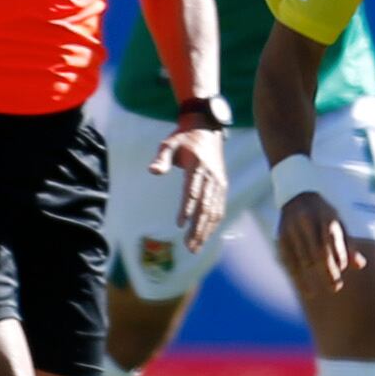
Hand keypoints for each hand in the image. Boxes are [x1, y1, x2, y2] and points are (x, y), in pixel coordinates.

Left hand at [149, 124, 226, 252]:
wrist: (206, 128)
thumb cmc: (184, 138)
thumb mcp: (169, 143)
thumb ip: (162, 157)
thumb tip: (153, 171)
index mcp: (198, 166)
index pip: (192, 191)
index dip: (187, 209)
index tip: (180, 225)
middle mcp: (212, 176)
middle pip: (205, 206)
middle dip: (198, 228)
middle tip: (190, 246)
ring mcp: (219, 182)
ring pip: (214, 210)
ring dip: (206, 230)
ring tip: (196, 247)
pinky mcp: (222, 186)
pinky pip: (219, 207)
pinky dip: (214, 223)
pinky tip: (206, 235)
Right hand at [276, 189, 364, 296]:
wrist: (297, 195)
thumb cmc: (324, 215)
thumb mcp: (339, 224)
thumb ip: (348, 245)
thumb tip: (360, 266)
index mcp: (325, 214)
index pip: (331, 237)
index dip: (337, 254)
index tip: (342, 269)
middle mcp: (307, 220)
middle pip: (317, 250)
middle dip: (326, 271)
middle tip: (335, 288)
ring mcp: (292, 229)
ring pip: (301, 258)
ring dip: (309, 278)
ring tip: (317, 294)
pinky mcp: (281, 238)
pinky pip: (289, 261)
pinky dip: (297, 277)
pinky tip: (306, 290)